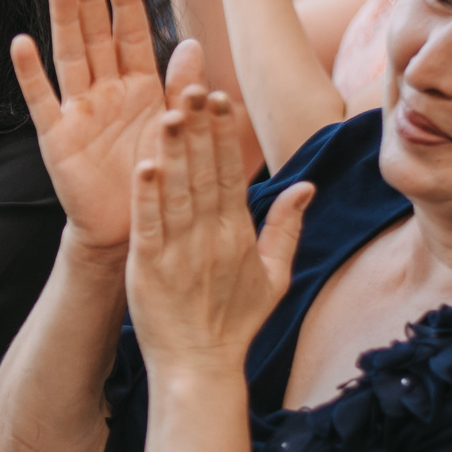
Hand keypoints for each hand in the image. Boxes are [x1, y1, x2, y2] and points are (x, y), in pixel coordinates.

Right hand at [9, 0, 169, 259]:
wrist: (132, 228)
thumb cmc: (156, 176)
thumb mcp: (178, 131)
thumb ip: (182, 90)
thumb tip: (193, 44)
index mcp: (141, 86)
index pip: (132, 33)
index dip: (126, 0)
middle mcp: (108, 91)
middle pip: (96, 35)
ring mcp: (80, 111)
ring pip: (70, 57)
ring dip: (64, 20)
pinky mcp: (58, 137)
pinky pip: (42, 101)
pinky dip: (31, 74)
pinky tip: (22, 43)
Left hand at [125, 84, 311, 373]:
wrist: (199, 368)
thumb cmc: (233, 323)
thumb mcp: (273, 276)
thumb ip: (287, 228)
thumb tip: (306, 186)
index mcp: (238, 233)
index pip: (231, 173)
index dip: (224, 133)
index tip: (219, 95)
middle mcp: (211, 237)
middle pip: (205, 172)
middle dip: (200, 127)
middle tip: (193, 83)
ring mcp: (180, 252)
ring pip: (177, 192)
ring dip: (174, 151)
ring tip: (170, 111)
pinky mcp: (150, 268)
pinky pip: (149, 226)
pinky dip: (147, 197)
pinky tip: (145, 165)